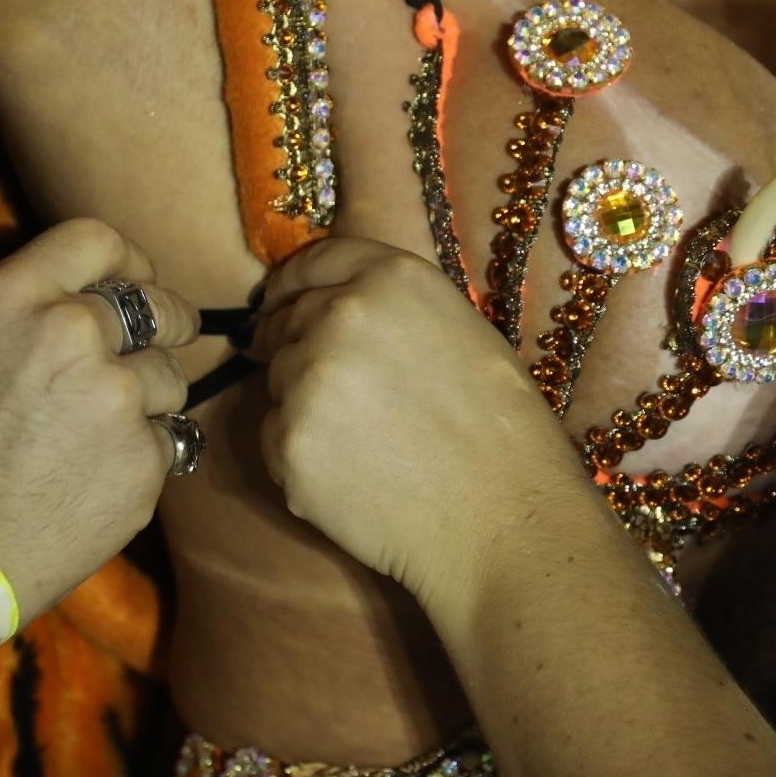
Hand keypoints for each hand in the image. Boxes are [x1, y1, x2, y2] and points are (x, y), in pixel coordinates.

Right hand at [0, 220, 198, 623]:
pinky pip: (169, 440)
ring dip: (148, 403)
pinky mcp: (145, 455)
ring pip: (168, 379)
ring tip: (89, 443)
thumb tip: (104, 308)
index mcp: (11, 298)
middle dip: (167, 325)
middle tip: (155, 348)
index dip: (127, 260)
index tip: (137, 281)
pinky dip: (143, 459)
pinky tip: (93, 484)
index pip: (96, 238)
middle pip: (157, 306)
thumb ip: (34, 320)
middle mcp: (69, 332)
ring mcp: (116, 394)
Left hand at [249, 237, 589, 608]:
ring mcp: (307, 379)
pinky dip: (300, 453)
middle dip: (291, 342)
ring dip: (301, 400)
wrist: (501, 517)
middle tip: (323, 382)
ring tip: (361, 439)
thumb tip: (342, 307)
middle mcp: (340, 315)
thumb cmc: (501, 430)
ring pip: (278, 379)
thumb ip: (394, 308)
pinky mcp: (288, 441)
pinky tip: (352, 474)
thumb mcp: (461, 331)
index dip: (292, 280)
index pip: (315, 259)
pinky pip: (274, 437)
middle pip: (287, 319)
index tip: (278, 298)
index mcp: (392, 278)